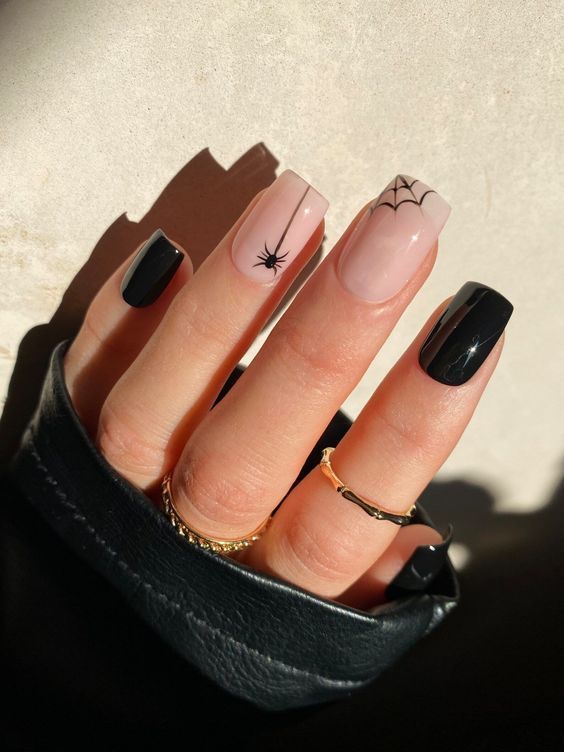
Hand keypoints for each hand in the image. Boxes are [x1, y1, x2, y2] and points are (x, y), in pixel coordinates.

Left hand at [63, 169, 511, 609]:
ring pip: (154, 412)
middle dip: (325, 338)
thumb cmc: (249, 593)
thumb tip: (417, 541)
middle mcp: (187, 547)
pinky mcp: (67, 446)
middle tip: (394, 233)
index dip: (409, 428)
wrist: (124, 631)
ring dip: (227, 306)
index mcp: (268, 592)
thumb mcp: (321, 616)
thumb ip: (366, 580)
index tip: (469, 328)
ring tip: (294, 209)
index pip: (344, 519)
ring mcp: (116, 494)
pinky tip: (169, 254)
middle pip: (247, 452)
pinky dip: (120, 321)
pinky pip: (83, 385)